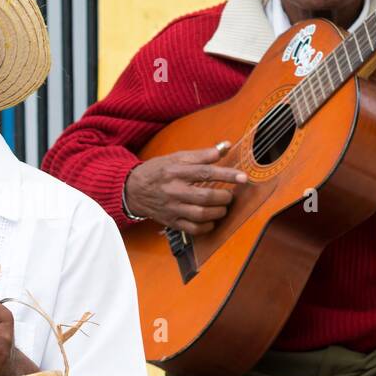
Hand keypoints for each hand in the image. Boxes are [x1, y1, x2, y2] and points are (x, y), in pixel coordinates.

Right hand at [124, 143, 247, 234]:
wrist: (133, 189)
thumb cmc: (158, 171)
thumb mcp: (176, 157)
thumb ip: (202, 154)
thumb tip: (226, 146)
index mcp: (176, 171)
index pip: (205, 172)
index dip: (227, 174)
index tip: (243, 177)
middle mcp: (174, 190)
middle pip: (205, 196)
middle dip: (223, 197)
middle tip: (229, 195)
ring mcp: (172, 208)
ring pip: (200, 214)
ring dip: (218, 212)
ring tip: (222, 207)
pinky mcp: (171, 221)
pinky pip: (192, 228)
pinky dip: (206, 226)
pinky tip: (211, 220)